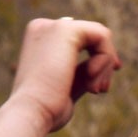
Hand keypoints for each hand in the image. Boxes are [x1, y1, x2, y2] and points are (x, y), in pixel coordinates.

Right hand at [8, 17, 121, 132]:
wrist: (32, 111)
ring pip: (100, 36)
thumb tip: (104, 63)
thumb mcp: (69, 85)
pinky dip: (105, 59)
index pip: (81, 39)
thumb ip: (83, 71)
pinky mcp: (66, 29)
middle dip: (105, 63)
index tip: (103, 86)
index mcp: (40, 39)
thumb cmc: (47, 108)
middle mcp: (44, 27)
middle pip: (93, 36)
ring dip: (105, 66)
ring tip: (95, 89)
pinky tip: (92, 78)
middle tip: (102, 90)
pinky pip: (102, 36)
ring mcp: (53, 25)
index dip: (99, 58)